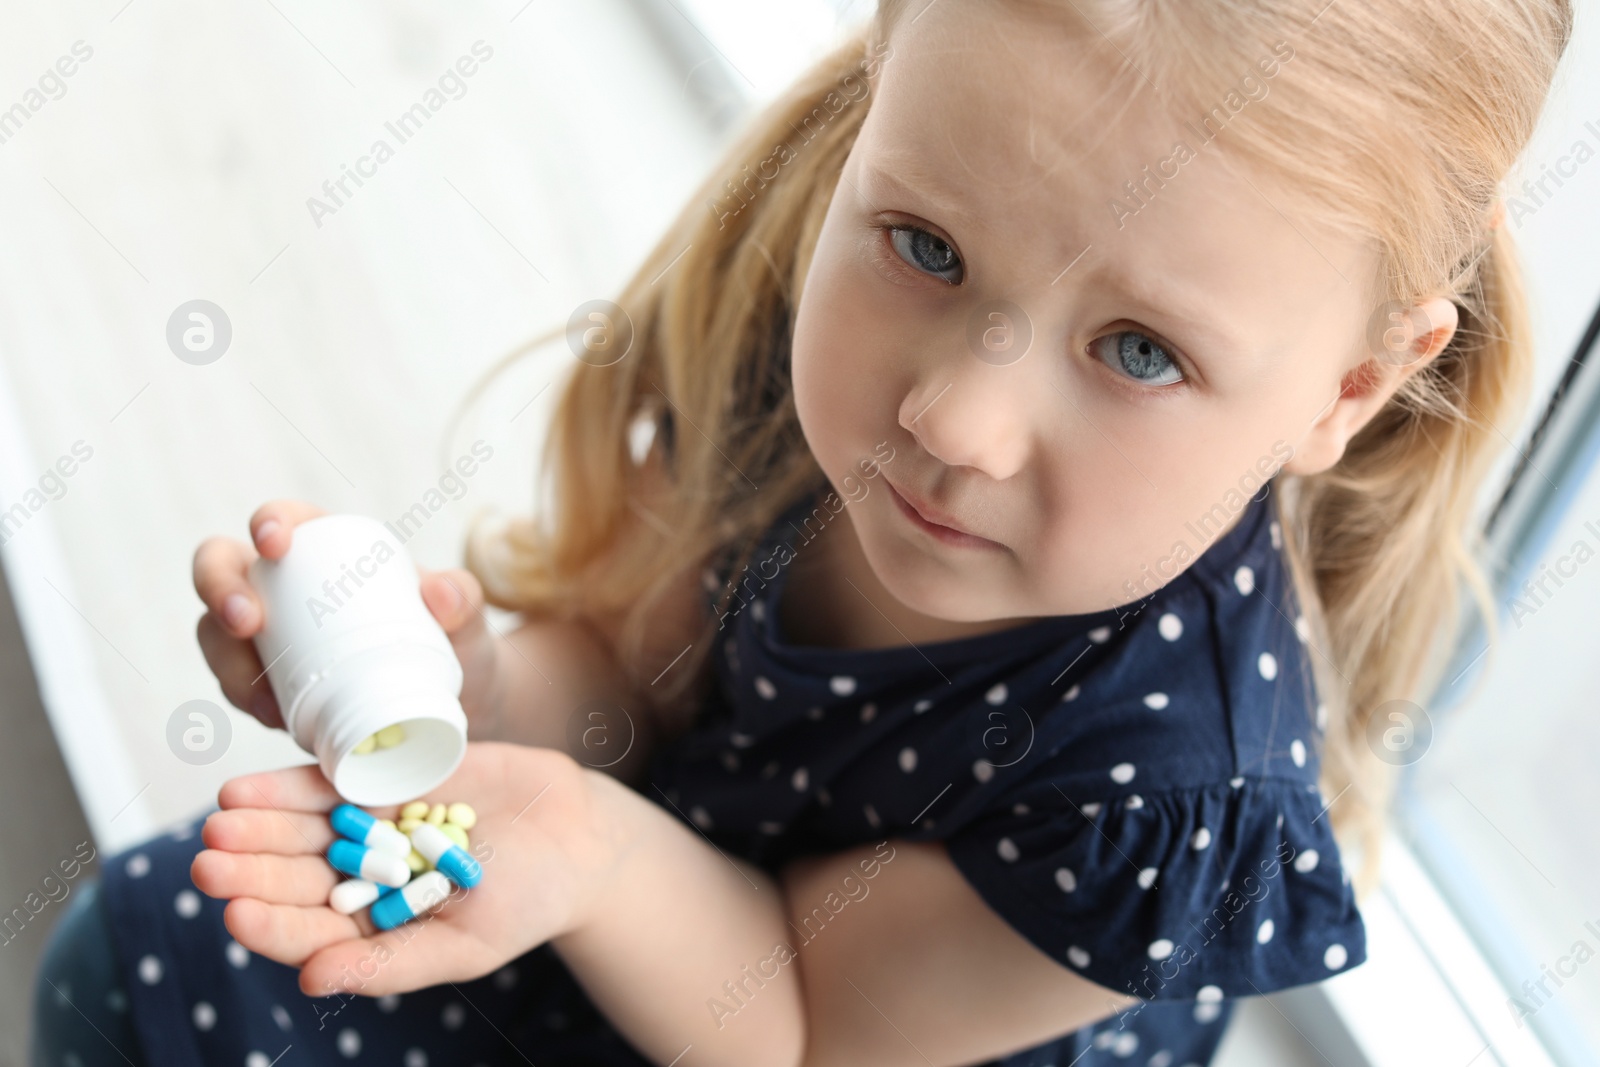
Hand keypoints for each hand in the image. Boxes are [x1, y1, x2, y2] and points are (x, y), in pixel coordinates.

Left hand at [190, 743, 623, 995]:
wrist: (579, 834)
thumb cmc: (529, 904)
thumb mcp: (467, 946)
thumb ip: (390, 962)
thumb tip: (309, 982)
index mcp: (373, 924)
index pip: (307, 931)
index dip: (269, 925)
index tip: (234, 917)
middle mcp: (361, 873)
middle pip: (292, 873)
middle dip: (248, 869)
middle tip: (206, 862)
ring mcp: (372, 821)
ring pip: (302, 824)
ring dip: (259, 822)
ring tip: (221, 817)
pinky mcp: (389, 774)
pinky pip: (335, 777)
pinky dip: (293, 782)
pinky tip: (252, 784)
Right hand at [192, 499, 504, 732]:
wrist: (456, 704)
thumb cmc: (454, 643)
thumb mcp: (466, 622)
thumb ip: (464, 601)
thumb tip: (441, 594)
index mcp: (327, 547)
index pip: (282, 520)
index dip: (268, 522)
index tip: (275, 546)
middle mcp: (285, 585)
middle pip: (222, 569)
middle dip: (220, 588)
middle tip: (248, 623)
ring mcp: (268, 634)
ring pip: (216, 633)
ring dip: (226, 659)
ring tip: (265, 695)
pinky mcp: (266, 681)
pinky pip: (235, 684)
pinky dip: (246, 698)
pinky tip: (273, 716)